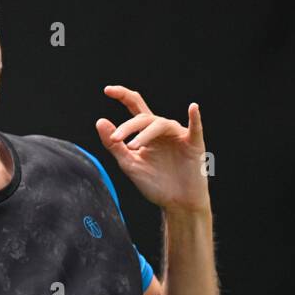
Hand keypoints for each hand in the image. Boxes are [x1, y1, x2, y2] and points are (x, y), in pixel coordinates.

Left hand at [95, 85, 209, 213]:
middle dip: (128, 127)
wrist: (176, 204)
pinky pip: (195, 128)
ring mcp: (178, 135)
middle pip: (144, 118)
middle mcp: (162, 130)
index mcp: (146, 133)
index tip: (107, 90)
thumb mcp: (130, 165)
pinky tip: (193, 108)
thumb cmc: (155, 184)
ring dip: (145, 133)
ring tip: (133, 147)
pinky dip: (195, 118)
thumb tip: (100, 121)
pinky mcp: (194, 144)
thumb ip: (114, 145)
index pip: (135, 108)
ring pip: (160, 124)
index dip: (122, 96)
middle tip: (115, 140)